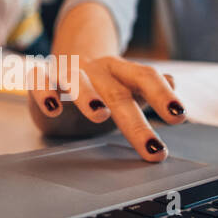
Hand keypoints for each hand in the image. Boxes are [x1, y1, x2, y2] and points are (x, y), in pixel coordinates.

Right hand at [27, 55, 185, 161]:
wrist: (61, 72)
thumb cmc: (100, 87)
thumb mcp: (126, 89)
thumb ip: (149, 89)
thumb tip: (173, 80)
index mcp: (121, 71)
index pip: (146, 77)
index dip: (162, 95)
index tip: (178, 117)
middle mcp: (96, 69)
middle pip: (117, 92)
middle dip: (136, 122)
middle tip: (153, 147)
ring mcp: (68, 72)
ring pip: (76, 80)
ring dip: (88, 95)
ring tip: (100, 114)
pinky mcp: (42, 78)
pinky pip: (40, 81)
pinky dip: (45, 93)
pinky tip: (53, 108)